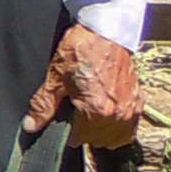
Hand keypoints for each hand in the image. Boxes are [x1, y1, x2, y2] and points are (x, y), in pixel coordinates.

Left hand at [21, 22, 140, 147]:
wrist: (106, 30)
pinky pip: (130, 127)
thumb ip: (43, 106)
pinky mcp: (139, 101)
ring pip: (116, 138)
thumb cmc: (80, 50)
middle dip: (84, 131)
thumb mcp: (55, 78)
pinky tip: (106, 112)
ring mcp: (132, 109)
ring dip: (102, 132)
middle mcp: (118, 115)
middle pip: (97, 141)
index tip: (62, 118)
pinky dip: (118, 125)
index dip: (66, 130)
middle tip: (75, 111)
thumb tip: (30, 126)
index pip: (78, 139)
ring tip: (90, 114)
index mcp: (97, 112)